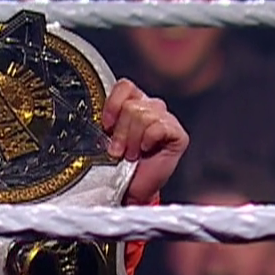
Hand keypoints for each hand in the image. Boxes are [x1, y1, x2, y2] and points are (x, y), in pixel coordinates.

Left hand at [103, 79, 187, 204]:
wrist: (131, 188)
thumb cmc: (118, 163)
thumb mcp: (106, 138)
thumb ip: (106, 121)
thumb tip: (95, 113)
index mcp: (134, 103)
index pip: (125, 86)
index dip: (113, 104)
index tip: (106, 125)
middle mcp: (152, 107)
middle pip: (132, 105)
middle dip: (120, 131)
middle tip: (118, 150)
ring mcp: (167, 119)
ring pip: (143, 116)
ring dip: (132, 139)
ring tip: (131, 154)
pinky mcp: (179, 134)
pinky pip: (159, 127)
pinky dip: (148, 140)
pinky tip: (146, 149)